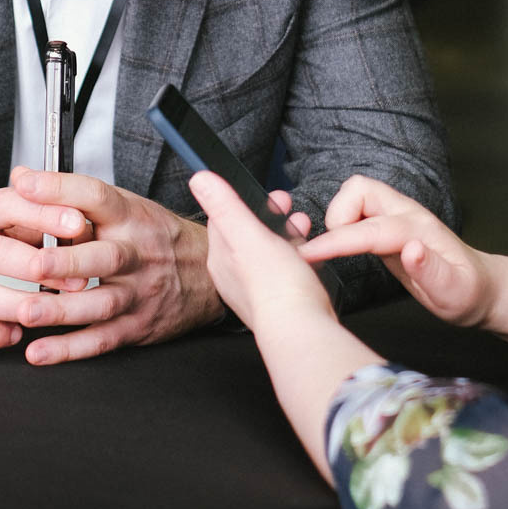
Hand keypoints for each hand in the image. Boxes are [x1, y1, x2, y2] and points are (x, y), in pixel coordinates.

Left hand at [0, 169, 225, 363]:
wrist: (207, 275)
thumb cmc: (155, 236)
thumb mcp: (125, 205)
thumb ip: (71, 194)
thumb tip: (21, 177)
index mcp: (129, 216)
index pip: (95, 196)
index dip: (60, 189)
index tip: (26, 185)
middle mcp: (136, 253)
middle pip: (105, 257)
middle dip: (68, 261)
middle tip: (35, 264)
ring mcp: (139, 292)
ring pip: (102, 303)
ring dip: (62, 310)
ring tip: (26, 312)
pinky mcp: (138, 326)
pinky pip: (103, 339)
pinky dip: (70, 349)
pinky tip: (40, 351)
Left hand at [188, 170, 332, 339]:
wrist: (302, 330)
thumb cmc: (276, 286)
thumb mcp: (248, 235)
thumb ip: (225, 206)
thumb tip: (198, 177)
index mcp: (221, 259)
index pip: (223, 219)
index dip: (243, 200)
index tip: (265, 192)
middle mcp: (234, 277)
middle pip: (247, 234)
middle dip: (269, 215)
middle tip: (287, 205)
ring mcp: (256, 290)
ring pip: (268, 251)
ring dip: (285, 233)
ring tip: (302, 225)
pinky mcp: (278, 301)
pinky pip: (284, 270)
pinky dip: (296, 256)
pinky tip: (309, 254)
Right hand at [299, 175, 495, 328]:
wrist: (480, 288)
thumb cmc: (467, 293)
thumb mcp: (455, 293)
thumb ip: (432, 271)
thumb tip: (410, 249)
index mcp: (419, 230)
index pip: (369, 229)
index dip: (336, 240)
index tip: (308, 255)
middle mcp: (406, 215)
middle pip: (358, 189)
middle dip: (335, 215)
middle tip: (327, 253)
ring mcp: (397, 216)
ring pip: (355, 195)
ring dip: (337, 216)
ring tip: (330, 250)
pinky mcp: (389, 225)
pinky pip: (358, 209)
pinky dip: (342, 221)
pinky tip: (340, 247)